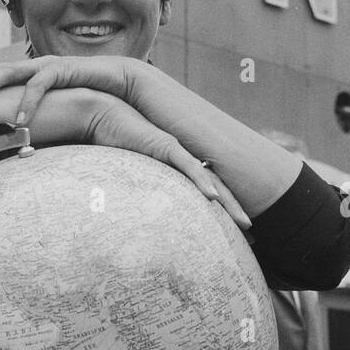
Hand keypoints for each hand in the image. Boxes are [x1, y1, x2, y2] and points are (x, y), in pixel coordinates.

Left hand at [0, 56, 140, 127]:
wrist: (122, 81)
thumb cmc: (88, 95)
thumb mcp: (56, 108)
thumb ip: (38, 118)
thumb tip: (17, 139)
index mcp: (28, 74)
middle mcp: (33, 66)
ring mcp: (46, 66)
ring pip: (9, 72)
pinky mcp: (63, 70)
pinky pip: (40, 85)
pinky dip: (28, 102)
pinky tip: (18, 120)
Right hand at [55, 88, 250, 233]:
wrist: (99, 114)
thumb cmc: (109, 142)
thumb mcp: (125, 174)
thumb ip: (132, 192)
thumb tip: (126, 220)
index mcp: (173, 167)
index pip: (203, 191)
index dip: (220, 211)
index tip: (231, 233)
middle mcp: (180, 159)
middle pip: (214, 188)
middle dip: (234, 211)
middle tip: (250, 235)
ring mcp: (176, 151)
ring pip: (209, 180)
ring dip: (228, 202)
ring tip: (244, 223)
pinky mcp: (165, 145)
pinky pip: (187, 167)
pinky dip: (201, 183)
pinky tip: (213, 198)